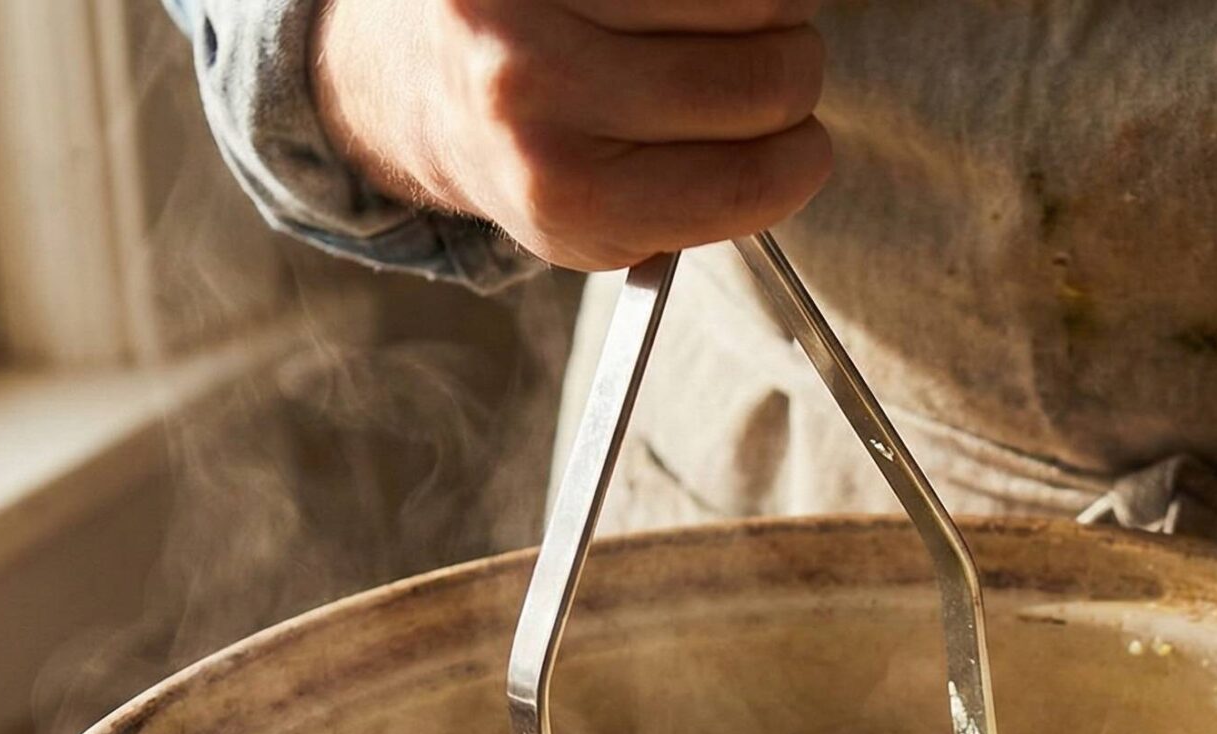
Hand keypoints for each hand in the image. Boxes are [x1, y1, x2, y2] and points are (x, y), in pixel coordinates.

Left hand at [311, 0, 830, 269]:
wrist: (416, 78)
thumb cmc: (531, 150)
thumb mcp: (600, 227)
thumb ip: (699, 206)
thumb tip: (791, 149)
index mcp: (567, 192)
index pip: (757, 180)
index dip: (799, 161)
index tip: (793, 148)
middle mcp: (542, 90)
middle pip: (770, 78)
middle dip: (790, 76)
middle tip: (758, 76)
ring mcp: (534, 2)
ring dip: (758, 11)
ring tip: (714, 26)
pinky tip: (675, 5)